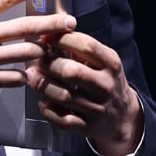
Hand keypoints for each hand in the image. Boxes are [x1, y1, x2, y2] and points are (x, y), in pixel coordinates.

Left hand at [26, 32, 142, 155]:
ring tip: (32, 77)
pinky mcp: (88, 126)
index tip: (45, 37)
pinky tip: (43, 102)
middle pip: (71, 71)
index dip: (61, 39)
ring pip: (63, 96)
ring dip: (42, 85)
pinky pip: (63, 120)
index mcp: (111, 64)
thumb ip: (79, 46)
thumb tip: (51, 28)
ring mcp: (98, 108)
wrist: (122, 115)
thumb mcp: (102, 60)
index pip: (86, 46)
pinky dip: (48, 111)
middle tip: (36, 59)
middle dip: (48, 63)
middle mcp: (106, 85)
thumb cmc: (105, 80)